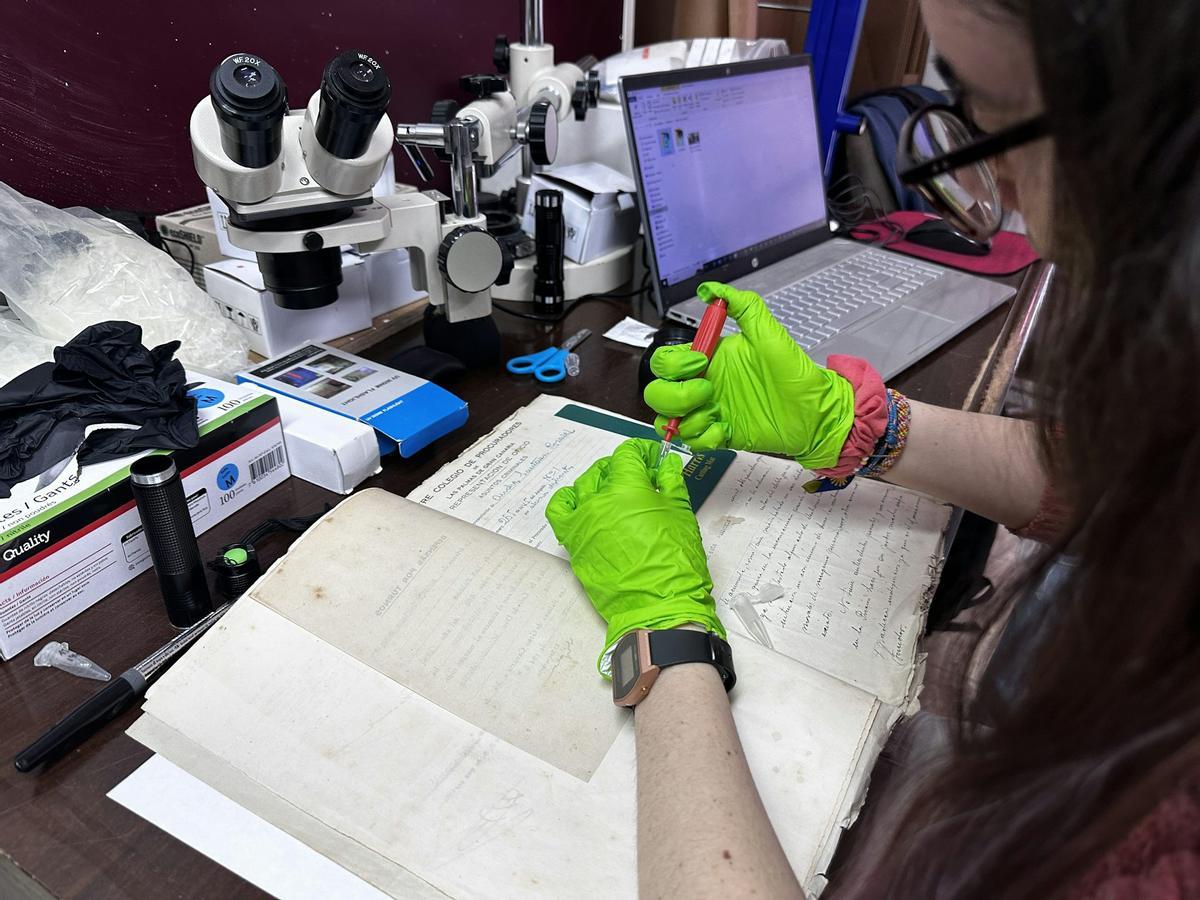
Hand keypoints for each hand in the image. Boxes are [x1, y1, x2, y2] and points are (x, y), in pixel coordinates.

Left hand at [545, 439, 724, 674]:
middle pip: (603, 469)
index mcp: (627, 490)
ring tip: (614, 494)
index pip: (626, 455)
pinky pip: (560, 513)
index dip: (641, 452)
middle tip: (640, 479)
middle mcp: (598, 502)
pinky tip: (583, 506)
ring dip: (598, 483)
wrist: (660, 607)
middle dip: (621, 468)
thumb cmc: (675, 563)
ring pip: (581, 488)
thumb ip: (670, 484)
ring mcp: (582, 524)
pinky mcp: (574, 545)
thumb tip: (666, 465)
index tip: (652, 459)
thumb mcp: (681, 515)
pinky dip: (568, 503)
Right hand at [643, 281, 855, 468]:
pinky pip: (693, 442)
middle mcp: (703, 385)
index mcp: (709, 360)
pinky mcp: (719, 434)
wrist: (815, 411)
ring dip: (685, 418)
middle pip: (657, 393)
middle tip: (707, 390)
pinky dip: (703, 437)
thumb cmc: (795, 373)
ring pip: (667, 421)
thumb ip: (742, 305)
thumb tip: (711, 289)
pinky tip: (724, 429)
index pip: (665, 362)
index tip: (701, 362)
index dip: (674, 364)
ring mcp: (709, 412)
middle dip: (674, 394)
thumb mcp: (768, 333)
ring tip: (713, 413)